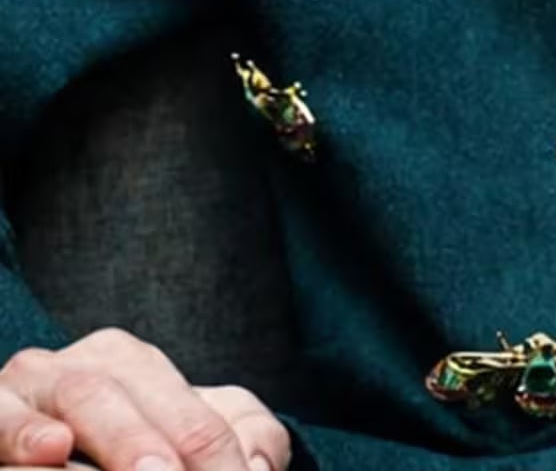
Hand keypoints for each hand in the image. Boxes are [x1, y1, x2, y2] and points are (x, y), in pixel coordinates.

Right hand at [0, 328, 289, 470]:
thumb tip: (260, 465)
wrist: (42, 450)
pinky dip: (23, 431)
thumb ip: (238, 436)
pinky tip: (50, 448)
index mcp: (129, 364)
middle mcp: (76, 369)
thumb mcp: (182, 436)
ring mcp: (26, 392)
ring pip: (77, 397)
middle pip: (130, 392)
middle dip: (163, 441)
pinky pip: (0, 418)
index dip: (216, 448)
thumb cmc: (121, 452)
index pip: (186, 404)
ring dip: (116, 437)